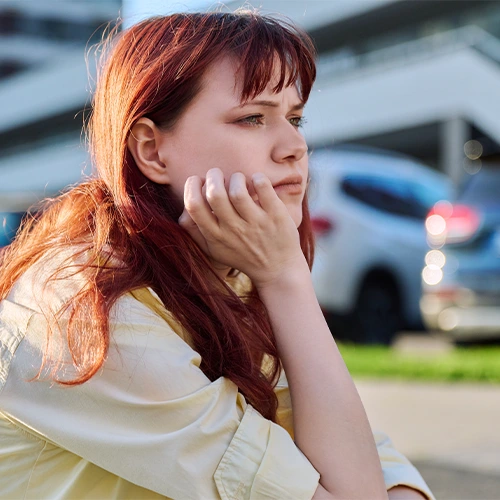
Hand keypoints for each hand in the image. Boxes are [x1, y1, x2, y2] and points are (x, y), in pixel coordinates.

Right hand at [178, 168, 306, 286]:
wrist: (278, 271)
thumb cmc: (242, 255)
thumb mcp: (214, 250)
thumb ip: (195, 232)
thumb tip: (184, 209)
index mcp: (215, 236)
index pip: (194, 205)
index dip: (192, 186)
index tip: (200, 181)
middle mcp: (234, 230)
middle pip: (215, 193)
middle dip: (213, 175)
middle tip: (219, 175)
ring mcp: (255, 223)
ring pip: (238, 190)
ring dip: (236, 177)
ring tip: (239, 180)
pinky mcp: (275, 216)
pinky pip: (264, 188)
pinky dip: (258, 179)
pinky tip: (257, 182)